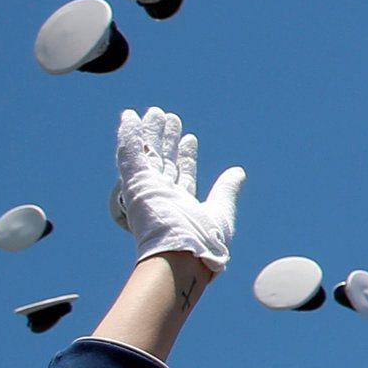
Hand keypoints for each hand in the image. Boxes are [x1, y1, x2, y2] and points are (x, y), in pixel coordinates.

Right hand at [110, 107, 243, 277]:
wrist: (185, 255)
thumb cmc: (204, 242)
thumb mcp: (221, 211)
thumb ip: (227, 190)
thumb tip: (238, 172)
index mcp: (180, 204)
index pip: (182, 173)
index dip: (186, 154)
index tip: (191, 137)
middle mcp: (161, 196)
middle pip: (163, 161)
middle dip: (166, 139)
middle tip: (169, 117)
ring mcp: (147, 189)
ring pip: (147, 154)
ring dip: (149, 132)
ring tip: (155, 112)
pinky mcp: (135, 184)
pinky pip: (129, 154)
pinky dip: (128, 134)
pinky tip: (130, 117)